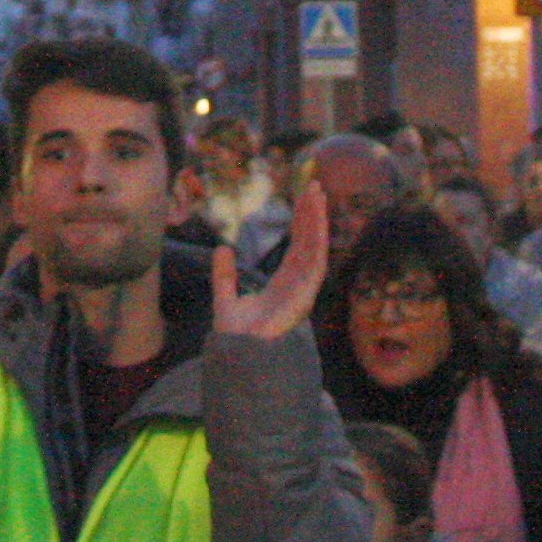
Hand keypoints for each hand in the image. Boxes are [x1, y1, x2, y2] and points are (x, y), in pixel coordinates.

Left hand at [214, 177, 328, 339]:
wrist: (236, 354)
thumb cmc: (236, 336)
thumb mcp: (225, 298)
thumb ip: (224, 275)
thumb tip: (223, 248)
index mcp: (283, 286)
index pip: (297, 248)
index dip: (302, 225)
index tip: (304, 200)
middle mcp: (297, 286)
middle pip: (309, 244)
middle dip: (313, 216)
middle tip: (315, 187)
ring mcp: (303, 291)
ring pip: (315, 249)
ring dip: (318, 222)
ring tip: (318, 195)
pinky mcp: (304, 296)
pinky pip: (315, 264)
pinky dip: (317, 241)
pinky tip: (318, 221)